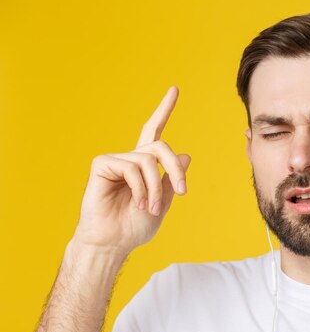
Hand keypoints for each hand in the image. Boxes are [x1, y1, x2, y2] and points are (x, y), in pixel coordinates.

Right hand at [72, 86, 191, 255]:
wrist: (113, 242)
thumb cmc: (134, 226)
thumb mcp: (162, 202)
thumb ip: (172, 179)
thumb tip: (185, 154)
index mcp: (145, 165)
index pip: (155, 131)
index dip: (164, 110)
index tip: (174, 89)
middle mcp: (130, 158)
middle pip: (161, 146)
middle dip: (175, 170)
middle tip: (181, 192)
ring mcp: (115, 160)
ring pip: (149, 160)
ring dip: (154, 188)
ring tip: (149, 208)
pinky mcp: (102, 164)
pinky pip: (132, 166)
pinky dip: (140, 187)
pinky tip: (136, 202)